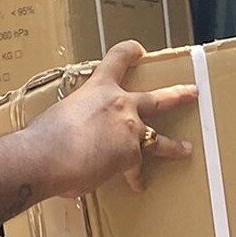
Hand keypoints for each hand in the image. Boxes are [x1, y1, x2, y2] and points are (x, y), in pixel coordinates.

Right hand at [31, 41, 195, 196]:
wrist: (49, 155)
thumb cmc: (43, 135)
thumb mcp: (60, 115)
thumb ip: (74, 121)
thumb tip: (73, 137)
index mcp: (97, 89)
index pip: (117, 60)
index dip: (129, 52)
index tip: (138, 50)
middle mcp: (120, 105)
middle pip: (157, 98)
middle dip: (177, 95)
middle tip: (192, 92)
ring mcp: (130, 130)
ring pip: (158, 139)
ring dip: (174, 146)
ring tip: (186, 149)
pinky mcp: (130, 156)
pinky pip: (136, 170)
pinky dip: (135, 179)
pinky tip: (138, 186)